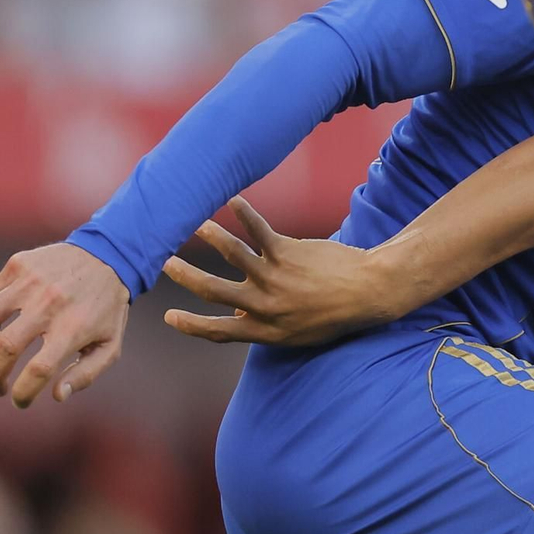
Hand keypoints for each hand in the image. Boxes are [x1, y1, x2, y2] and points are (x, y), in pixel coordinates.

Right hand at [0, 242, 129, 407]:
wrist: (109, 257)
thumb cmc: (108, 310)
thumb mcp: (110, 346)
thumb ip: (85, 374)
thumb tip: (57, 396)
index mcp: (74, 328)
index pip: (38, 369)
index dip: (23, 392)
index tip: (19, 402)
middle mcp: (50, 304)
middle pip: (6, 347)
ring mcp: (31, 281)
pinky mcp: (18, 265)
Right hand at [162, 199, 386, 347]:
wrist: (369, 292)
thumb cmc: (334, 313)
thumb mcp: (300, 333)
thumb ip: (267, 324)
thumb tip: (238, 312)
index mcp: (268, 332)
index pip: (220, 331)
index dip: (191, 326)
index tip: (169, 316)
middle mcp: (267, 307)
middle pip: (214, 291)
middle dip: (186, 277)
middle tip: (164, 263)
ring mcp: (276, 278)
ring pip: (232, 254)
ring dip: (210, 237)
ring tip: (193, 223)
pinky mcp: (287, 252)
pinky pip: (257, 230)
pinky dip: (243, 213)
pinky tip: (232, 200)